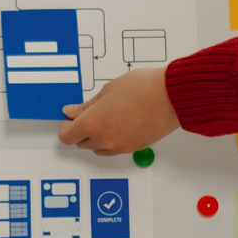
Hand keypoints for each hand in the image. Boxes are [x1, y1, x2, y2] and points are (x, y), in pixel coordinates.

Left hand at [58, 68, 180, 155]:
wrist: (171, 97)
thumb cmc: (143, 89)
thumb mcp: (107, 91)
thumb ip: (87, 106)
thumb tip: (73, 112)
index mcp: (93, 124)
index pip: (67, 136)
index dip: (66, 126)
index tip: (71, 118)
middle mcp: (105, 140)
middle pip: (82, 144)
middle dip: (81, 131)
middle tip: (90, 115)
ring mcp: (121, 147)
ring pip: (99, 149)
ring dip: (96, 138)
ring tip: (107, 120)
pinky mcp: (134, 148)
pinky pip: (116, 149)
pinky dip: (113, 140)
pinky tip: (120, 124)